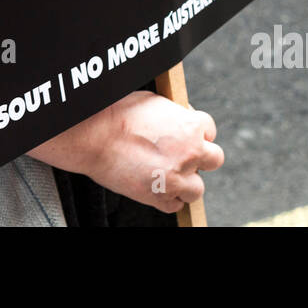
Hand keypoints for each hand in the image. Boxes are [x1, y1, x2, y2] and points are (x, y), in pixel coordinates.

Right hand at [31, 90, 223, 213]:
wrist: (93, 136)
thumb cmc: (117, 113)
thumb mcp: (154, 102)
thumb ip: (174, 115)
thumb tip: (179, 120)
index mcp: (191, 126)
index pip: (210, 130)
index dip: (198, 133)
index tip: (188, 135)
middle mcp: (190, 153)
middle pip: (214, 160)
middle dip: (201, 158)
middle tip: (183, 155)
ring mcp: (176, 178)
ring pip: (197, 188)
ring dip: (186, 182)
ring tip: (168, 174)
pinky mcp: (159, 197)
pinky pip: (174, 205)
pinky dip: (167, 198)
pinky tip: (156, 186)